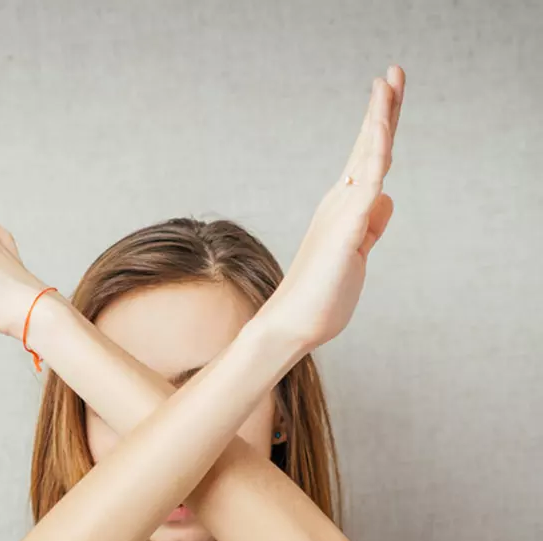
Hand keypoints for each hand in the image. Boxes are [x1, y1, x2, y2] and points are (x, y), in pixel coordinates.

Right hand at [259, 65, 404, 351]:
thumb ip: (370, 226)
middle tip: (392, 72)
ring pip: (366, 158)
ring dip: (379, 118)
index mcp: (343, 210)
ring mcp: (341, 214)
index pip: (367, 162)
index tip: (389, 97)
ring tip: (388, 83)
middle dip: (382, 109)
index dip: (380, 128)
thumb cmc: (320, 297)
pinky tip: (383, 128)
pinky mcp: (345, 231)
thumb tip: (387, 195)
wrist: (292, 325)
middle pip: (366, 149)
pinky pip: (365, 186)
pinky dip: (375, 154)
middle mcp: (339, 204)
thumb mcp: (356, 255)